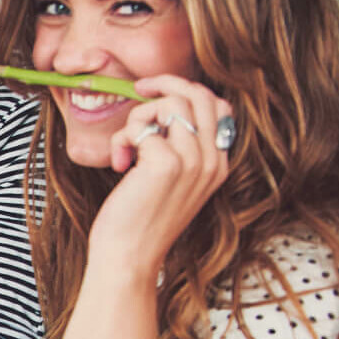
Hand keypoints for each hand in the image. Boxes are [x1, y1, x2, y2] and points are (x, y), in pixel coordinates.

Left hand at [87, 74, 233, 279]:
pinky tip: (119, 163)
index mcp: (218, 164)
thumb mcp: (172, 182)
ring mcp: (192, 160)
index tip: (156, 94)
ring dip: (137, 118)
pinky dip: (122, 139)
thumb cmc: (141, 220)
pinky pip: (141, 127)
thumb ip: (177, 149)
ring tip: (125, 147)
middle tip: (138, 90)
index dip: (187, 91)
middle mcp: (212, 160)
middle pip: (198, 94)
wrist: (130, 256)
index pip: (219, 106)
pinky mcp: (166, 163)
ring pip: (168, 105)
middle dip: (164, 82)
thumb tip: (159, 111)